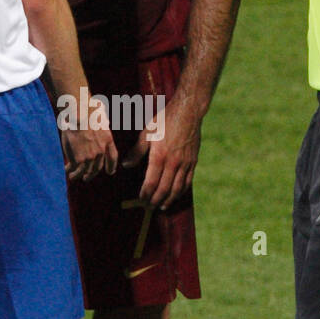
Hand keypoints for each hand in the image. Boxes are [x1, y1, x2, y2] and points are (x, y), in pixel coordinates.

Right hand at [60, 94, 117, 181]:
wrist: (78, 114)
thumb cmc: (87, 110)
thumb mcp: (100, 116)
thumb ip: (101, 122)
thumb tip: (102, 117)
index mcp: (108, 140)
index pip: (112, 157)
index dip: (111, 166)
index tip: (110, 172)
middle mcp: (101, 151)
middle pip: (97, 168)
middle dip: (91, 174)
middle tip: (86, 178)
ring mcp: (90, 156)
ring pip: (84, 171)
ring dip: (78, 175)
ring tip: (72, 177)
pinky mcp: (79, 159)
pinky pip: (73, 168)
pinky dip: (69, 170)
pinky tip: (65, 171)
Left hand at [126, 94, 200, 209]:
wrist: (188, 112)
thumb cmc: (165, 120)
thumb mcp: (147, 133)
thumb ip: (137, 151)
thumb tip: (126, 165)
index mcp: (159, 156)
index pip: (151, 182)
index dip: (145, 193)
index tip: (141, 199)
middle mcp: (173, 163)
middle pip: (164, 189)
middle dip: (155, 200)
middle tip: (149, 207)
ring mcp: (185, 163)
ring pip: (177, 188)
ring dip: (169, 200)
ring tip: (162, 207)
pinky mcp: (193, 162)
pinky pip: (187, 182)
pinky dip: (181, 191)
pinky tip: (176, 195)